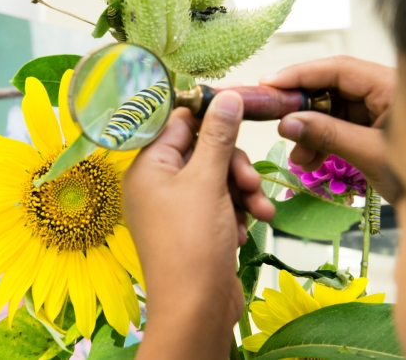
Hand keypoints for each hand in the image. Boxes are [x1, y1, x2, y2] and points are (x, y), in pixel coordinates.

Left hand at [122, 92, 274, 359]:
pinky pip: (219, 205)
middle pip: (203, 151)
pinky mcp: (193, 228)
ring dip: (241, 191)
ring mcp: (175, 208)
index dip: (211, 116)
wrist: (196, 308)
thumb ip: (218, 136)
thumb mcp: (208, 181)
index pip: (179, 122)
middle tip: (250, 182)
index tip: (243, 110)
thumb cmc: (193, 241)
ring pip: (217, 179)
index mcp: (148, 166)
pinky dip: (237, 212)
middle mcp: (157, 183)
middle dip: (233, 165)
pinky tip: (249, 229)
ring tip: (257, 211)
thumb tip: (225, 95)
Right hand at [260, 55, 398, 200]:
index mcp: (391, 86)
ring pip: (335, 110)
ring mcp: (383, 110)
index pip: (338, 69)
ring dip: (312, 131)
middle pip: (334, 88)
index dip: (301, 74)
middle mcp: (386, 91)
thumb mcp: (369, 153)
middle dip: (304, 109)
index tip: (270, 84)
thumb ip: (327, 135)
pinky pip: (344, 127)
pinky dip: (325, 142)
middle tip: (277, 123)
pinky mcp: (378, 129)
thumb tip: (288, 123)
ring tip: (298, 159)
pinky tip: (311, 161)